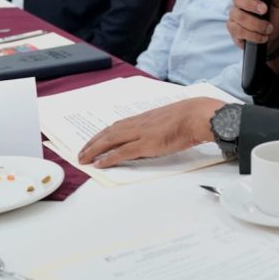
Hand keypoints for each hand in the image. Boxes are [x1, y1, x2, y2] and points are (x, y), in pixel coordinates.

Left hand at [77, 96, 224, 168]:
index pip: (117, 125)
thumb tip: (155, 135)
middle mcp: (138, 124)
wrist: (197, 115)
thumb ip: (158, 126)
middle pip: (109, 133)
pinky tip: (100, 164)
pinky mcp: (146, 144)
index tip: (94, 140)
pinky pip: (122, 152)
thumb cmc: (190, 117)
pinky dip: (109, 158)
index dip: (103, 134)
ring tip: (83, 159)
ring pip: (111, 141)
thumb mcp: (170, 118)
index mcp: (144, 118)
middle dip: (93, 143)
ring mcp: (141, 133)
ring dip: (94, 150)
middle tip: (81, 153)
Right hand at [226, 0, 278, 50]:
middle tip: (264, 11)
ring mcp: (234, 15)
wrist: (274, 37)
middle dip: (252, 5)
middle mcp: (240, 2)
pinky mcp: (233, 29)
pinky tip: (262, 36)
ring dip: (257, 24)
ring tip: (268, 29)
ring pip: (239, 16)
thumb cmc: (275, 18)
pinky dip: (253, 35)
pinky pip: (239, 30)